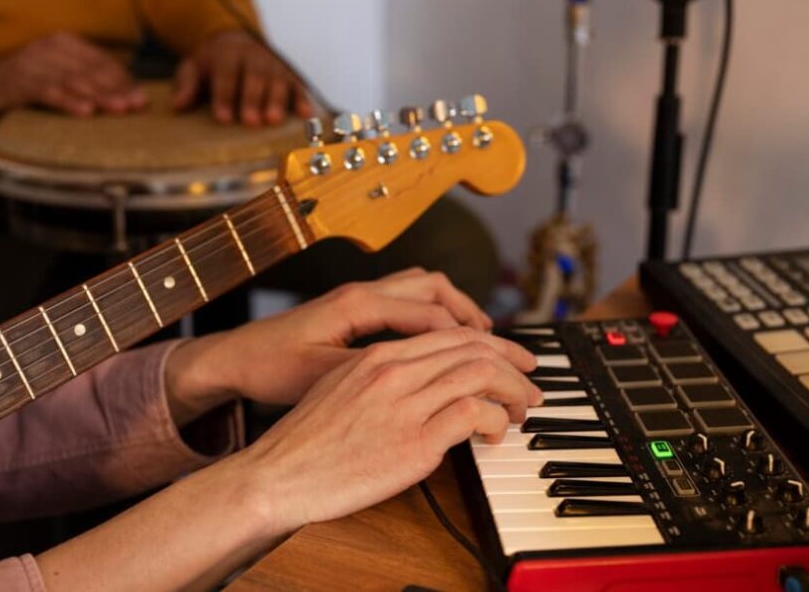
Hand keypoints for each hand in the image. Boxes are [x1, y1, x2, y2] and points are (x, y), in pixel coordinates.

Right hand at [0, 32, 147, 119]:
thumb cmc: (33, 84)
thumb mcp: (63, 77)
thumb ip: (92, 82)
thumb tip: (133, 96)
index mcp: (64, 44)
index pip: (101, 61)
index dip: (123, 80)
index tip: (142, 98)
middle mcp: (48, 49)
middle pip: (90, 72)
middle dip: (116, 89)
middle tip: (136, 105)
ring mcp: (31, 64)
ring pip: (72, 81)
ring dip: (98, 95)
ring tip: (119, 108)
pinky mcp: (17, 82)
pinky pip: (47, 92)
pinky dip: (67, 101)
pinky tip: (84, 111)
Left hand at [164, 269, 492, 422]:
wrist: (235, 356)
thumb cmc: (270, 367)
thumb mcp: (321, 377)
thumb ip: (370, 373)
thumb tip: (419, 379)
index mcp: (358, 304)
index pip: (430, 314)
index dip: (467, 339)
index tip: (494, 362)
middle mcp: (362, 291)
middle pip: (434, 288)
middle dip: (470, 314)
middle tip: (498, 346)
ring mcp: (359, 295)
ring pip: (422, 287)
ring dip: (453, 309)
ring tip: (479, 340)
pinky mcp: (354, 306)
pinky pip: (407, 298)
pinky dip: (433, 312)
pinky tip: (440, 340)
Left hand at [172, 30, 313, 125]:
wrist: (235, 40)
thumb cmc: (212, 63)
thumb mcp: (193, 67)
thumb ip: (186, 84)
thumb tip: (178, 105)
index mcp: (227, 53)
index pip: (225, 75)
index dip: (224, 97)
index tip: (223, 118)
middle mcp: (252, 56)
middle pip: (254, 78)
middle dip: (252, 100)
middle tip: (251, 121)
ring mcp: (272, 63)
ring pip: (277, 80)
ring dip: (277, 100)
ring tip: (274, 120)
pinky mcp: (287, 72)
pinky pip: (297, 84)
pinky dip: (302, 98)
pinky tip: (306, 113)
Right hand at [238, 328, 540, 532]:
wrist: (278, 473)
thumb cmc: (306, 441)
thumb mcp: (341, 389)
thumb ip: (382, 378)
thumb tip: (420, 384)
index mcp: (379, 356)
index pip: (452, 335)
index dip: (492, 344)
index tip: (511, 358)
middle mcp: (394, 371)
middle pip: (474, 347)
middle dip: (514, 363)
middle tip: (531, 383)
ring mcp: (404, 404)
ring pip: (482, 374)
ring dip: (513, 391)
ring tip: (520, 410)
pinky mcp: (413, 443)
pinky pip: (475, 415)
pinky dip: (496, 420)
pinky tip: (494, 434)